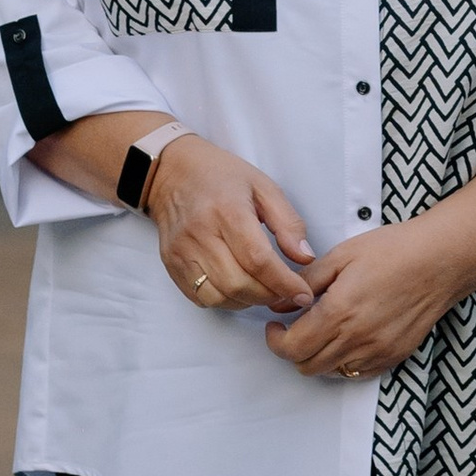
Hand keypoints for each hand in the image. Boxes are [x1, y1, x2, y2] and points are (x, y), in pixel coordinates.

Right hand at [142, 134, 315, 316]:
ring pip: (219, 297)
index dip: (284, 283)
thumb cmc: (222, 177)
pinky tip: (239, 288)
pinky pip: (201, 298)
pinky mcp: (171, 264)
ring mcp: (181, 252)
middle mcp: (200, 234)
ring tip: (264, 289)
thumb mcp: (264, 187)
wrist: (172, 173)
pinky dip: (225, 301)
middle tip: (286, 292)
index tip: (303, 294)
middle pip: (238, 284)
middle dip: (269, 296)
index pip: (258, 260)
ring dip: (248, 301)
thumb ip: (288, 223)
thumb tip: (305, 258)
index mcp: (227, 211)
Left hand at [265, 218, 465, 382]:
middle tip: (295, 329)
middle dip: (293, 350)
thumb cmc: (394, 250)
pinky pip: (358, 373)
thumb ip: (306, 282)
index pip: (291, 347)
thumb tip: (279, 303)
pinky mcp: (395, 355)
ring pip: (331, 373)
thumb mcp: (341, 255)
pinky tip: (348, 339)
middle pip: (307, 366)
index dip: (275, 340)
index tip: (276, 326)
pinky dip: (345, 363)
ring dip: (318, 357)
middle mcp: (357, 338)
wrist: (441, 260)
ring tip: (323, 332)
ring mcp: (378, 351)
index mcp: (339, 312)